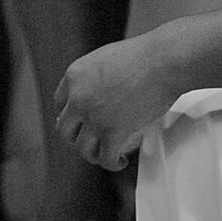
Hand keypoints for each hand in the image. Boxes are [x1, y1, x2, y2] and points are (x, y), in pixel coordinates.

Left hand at [54, 30, 182, 170]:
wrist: (161, 62)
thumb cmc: (142, 56)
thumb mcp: (104, 59)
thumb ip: (93, 77)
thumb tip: (98, 93)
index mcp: (74, 76)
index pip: (59, 104)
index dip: (70, 116)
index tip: (79, 122)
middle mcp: (78, 97)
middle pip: (64, 130)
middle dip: (76, 138)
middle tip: (89, 141)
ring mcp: (93, 116)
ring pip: (82, 148)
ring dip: (93, 155)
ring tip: (105, 154)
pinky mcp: (112, 132)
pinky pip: (105, 158)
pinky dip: (112, 163)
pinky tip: (119, 160)